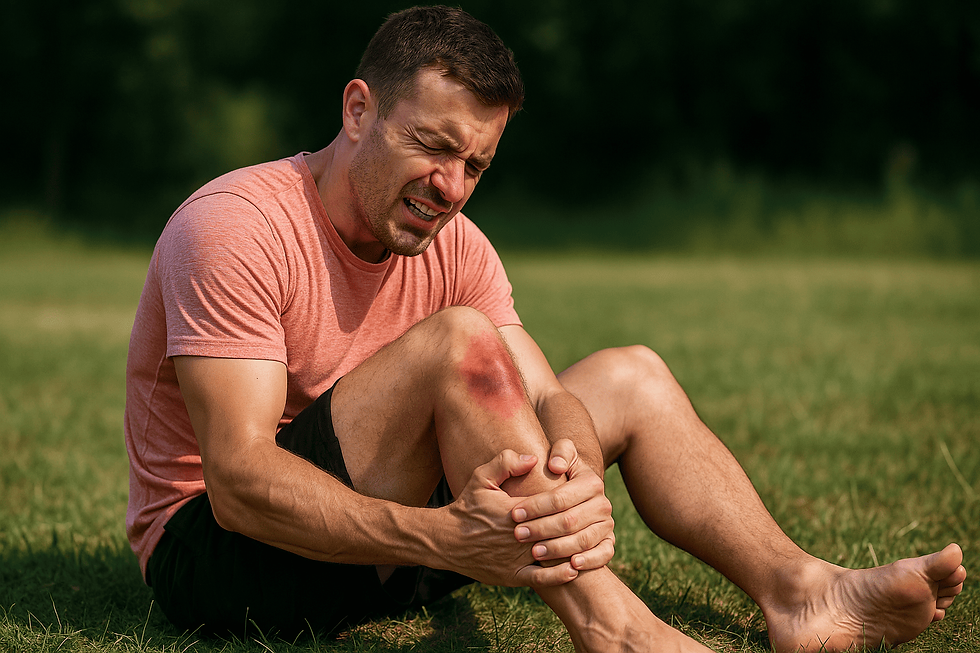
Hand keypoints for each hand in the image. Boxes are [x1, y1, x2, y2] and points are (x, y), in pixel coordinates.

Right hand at [442, 449, 580, 587]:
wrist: (448, 540)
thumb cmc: (468, 506)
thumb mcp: (481, 477)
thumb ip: (506, 462)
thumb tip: (533, 458)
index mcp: (514, 510)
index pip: (550, 505)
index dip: (567, 502)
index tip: (582, 497)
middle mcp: (517, 535)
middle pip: (556, 531)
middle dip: (574, 526)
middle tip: (592, 520)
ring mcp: (515, 558)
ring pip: (552, 556)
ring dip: (571, 551)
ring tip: (589, 544)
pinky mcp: (513, 575)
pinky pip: (541, 579)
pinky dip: (559, 575)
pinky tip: (573, 568)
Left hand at [510, 439, 614, 570]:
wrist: (573, 499)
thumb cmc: (558, 476)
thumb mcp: (561, 457)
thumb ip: (561, 451)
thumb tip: (556, 465)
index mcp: (591, 482)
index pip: (560, 497)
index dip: (536, 506)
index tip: (514, 513)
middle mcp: (602, 504)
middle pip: (570, 521)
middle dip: (541, 529)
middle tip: (518, 535)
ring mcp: (607, 525)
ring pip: (583, 540)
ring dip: (558, 548)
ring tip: (534, 553)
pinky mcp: (608, 543)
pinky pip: (604, 554)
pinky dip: (590, 561)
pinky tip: (571, 566)